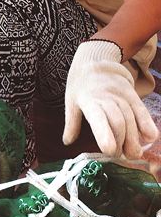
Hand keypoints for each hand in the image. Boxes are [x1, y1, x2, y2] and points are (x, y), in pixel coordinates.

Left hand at [63, 40, 157, 158]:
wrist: (96, 60)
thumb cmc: (81, 85)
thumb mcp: (71, 101)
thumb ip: (71, 123)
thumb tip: (67, 142)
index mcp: (88, 101)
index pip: (98, 118)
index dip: (104, 134)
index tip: (109, 150)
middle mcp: (106, 97)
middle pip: (118, 121)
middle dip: (122, 141)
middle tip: (122, 156)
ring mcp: (121, 95)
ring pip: (131, 117)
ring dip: (134, 138)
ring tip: (134, 154)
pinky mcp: (132, 94)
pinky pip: (141, 110)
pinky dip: (147, 123)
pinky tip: (150, 137)